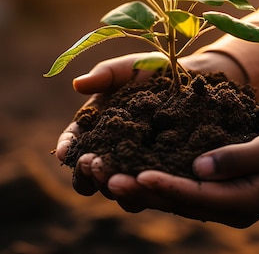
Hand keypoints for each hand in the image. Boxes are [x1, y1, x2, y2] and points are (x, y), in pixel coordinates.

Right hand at [55, 51, 248, 195]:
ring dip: (112, 186)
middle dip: (86, 173)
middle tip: (90, 166)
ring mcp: (137, 164)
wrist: (194, 78)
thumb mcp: (129, 67)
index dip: (68, 148)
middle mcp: (113, 150)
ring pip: (118, 186)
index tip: (65, 152)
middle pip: (91, 172)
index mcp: (97, 127)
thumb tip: (77, 84)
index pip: (76, 142)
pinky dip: (144, 190)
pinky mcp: (163, 172)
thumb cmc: (154, 69)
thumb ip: (105, 75)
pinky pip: (150, 187)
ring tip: (112, 181)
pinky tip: (144, 185)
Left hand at [92, 122, 258, 227]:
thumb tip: (199, 166)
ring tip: (103, 174)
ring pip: (169, 199)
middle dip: (139, 191)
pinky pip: (176, 190)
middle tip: (105, 178)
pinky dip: (152, 181)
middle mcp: (223, 209)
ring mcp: (216, 203)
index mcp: (240, 203)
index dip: (167, 187)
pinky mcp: (210, 192)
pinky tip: (127, 168)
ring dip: (137, 188)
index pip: (196, 197)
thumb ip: (238, 158)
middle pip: (174, 203)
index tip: (139, 177)